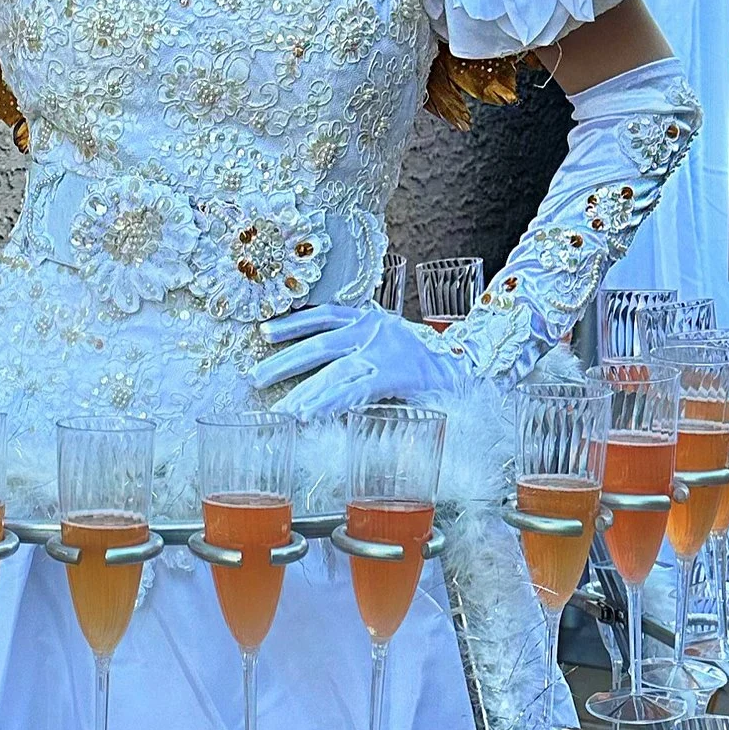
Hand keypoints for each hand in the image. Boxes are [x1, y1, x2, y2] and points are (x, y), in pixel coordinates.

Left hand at [248, 301, 464, 419]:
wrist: (475, 368)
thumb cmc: (431, 362)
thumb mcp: (395, 345)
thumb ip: (364, 352)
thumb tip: (324, 374)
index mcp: (372, 318)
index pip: (325, 314)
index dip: (293, 323)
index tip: (264, 332)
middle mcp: (374, 331)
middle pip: (320, 346)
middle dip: (283, 364)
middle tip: (254, 379)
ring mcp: (385, 352)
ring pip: (335, 371)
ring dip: (304, 392)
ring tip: (281, 409)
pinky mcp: (396, 375)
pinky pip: (356, 390)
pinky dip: (331, 403)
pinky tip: (311, 415)